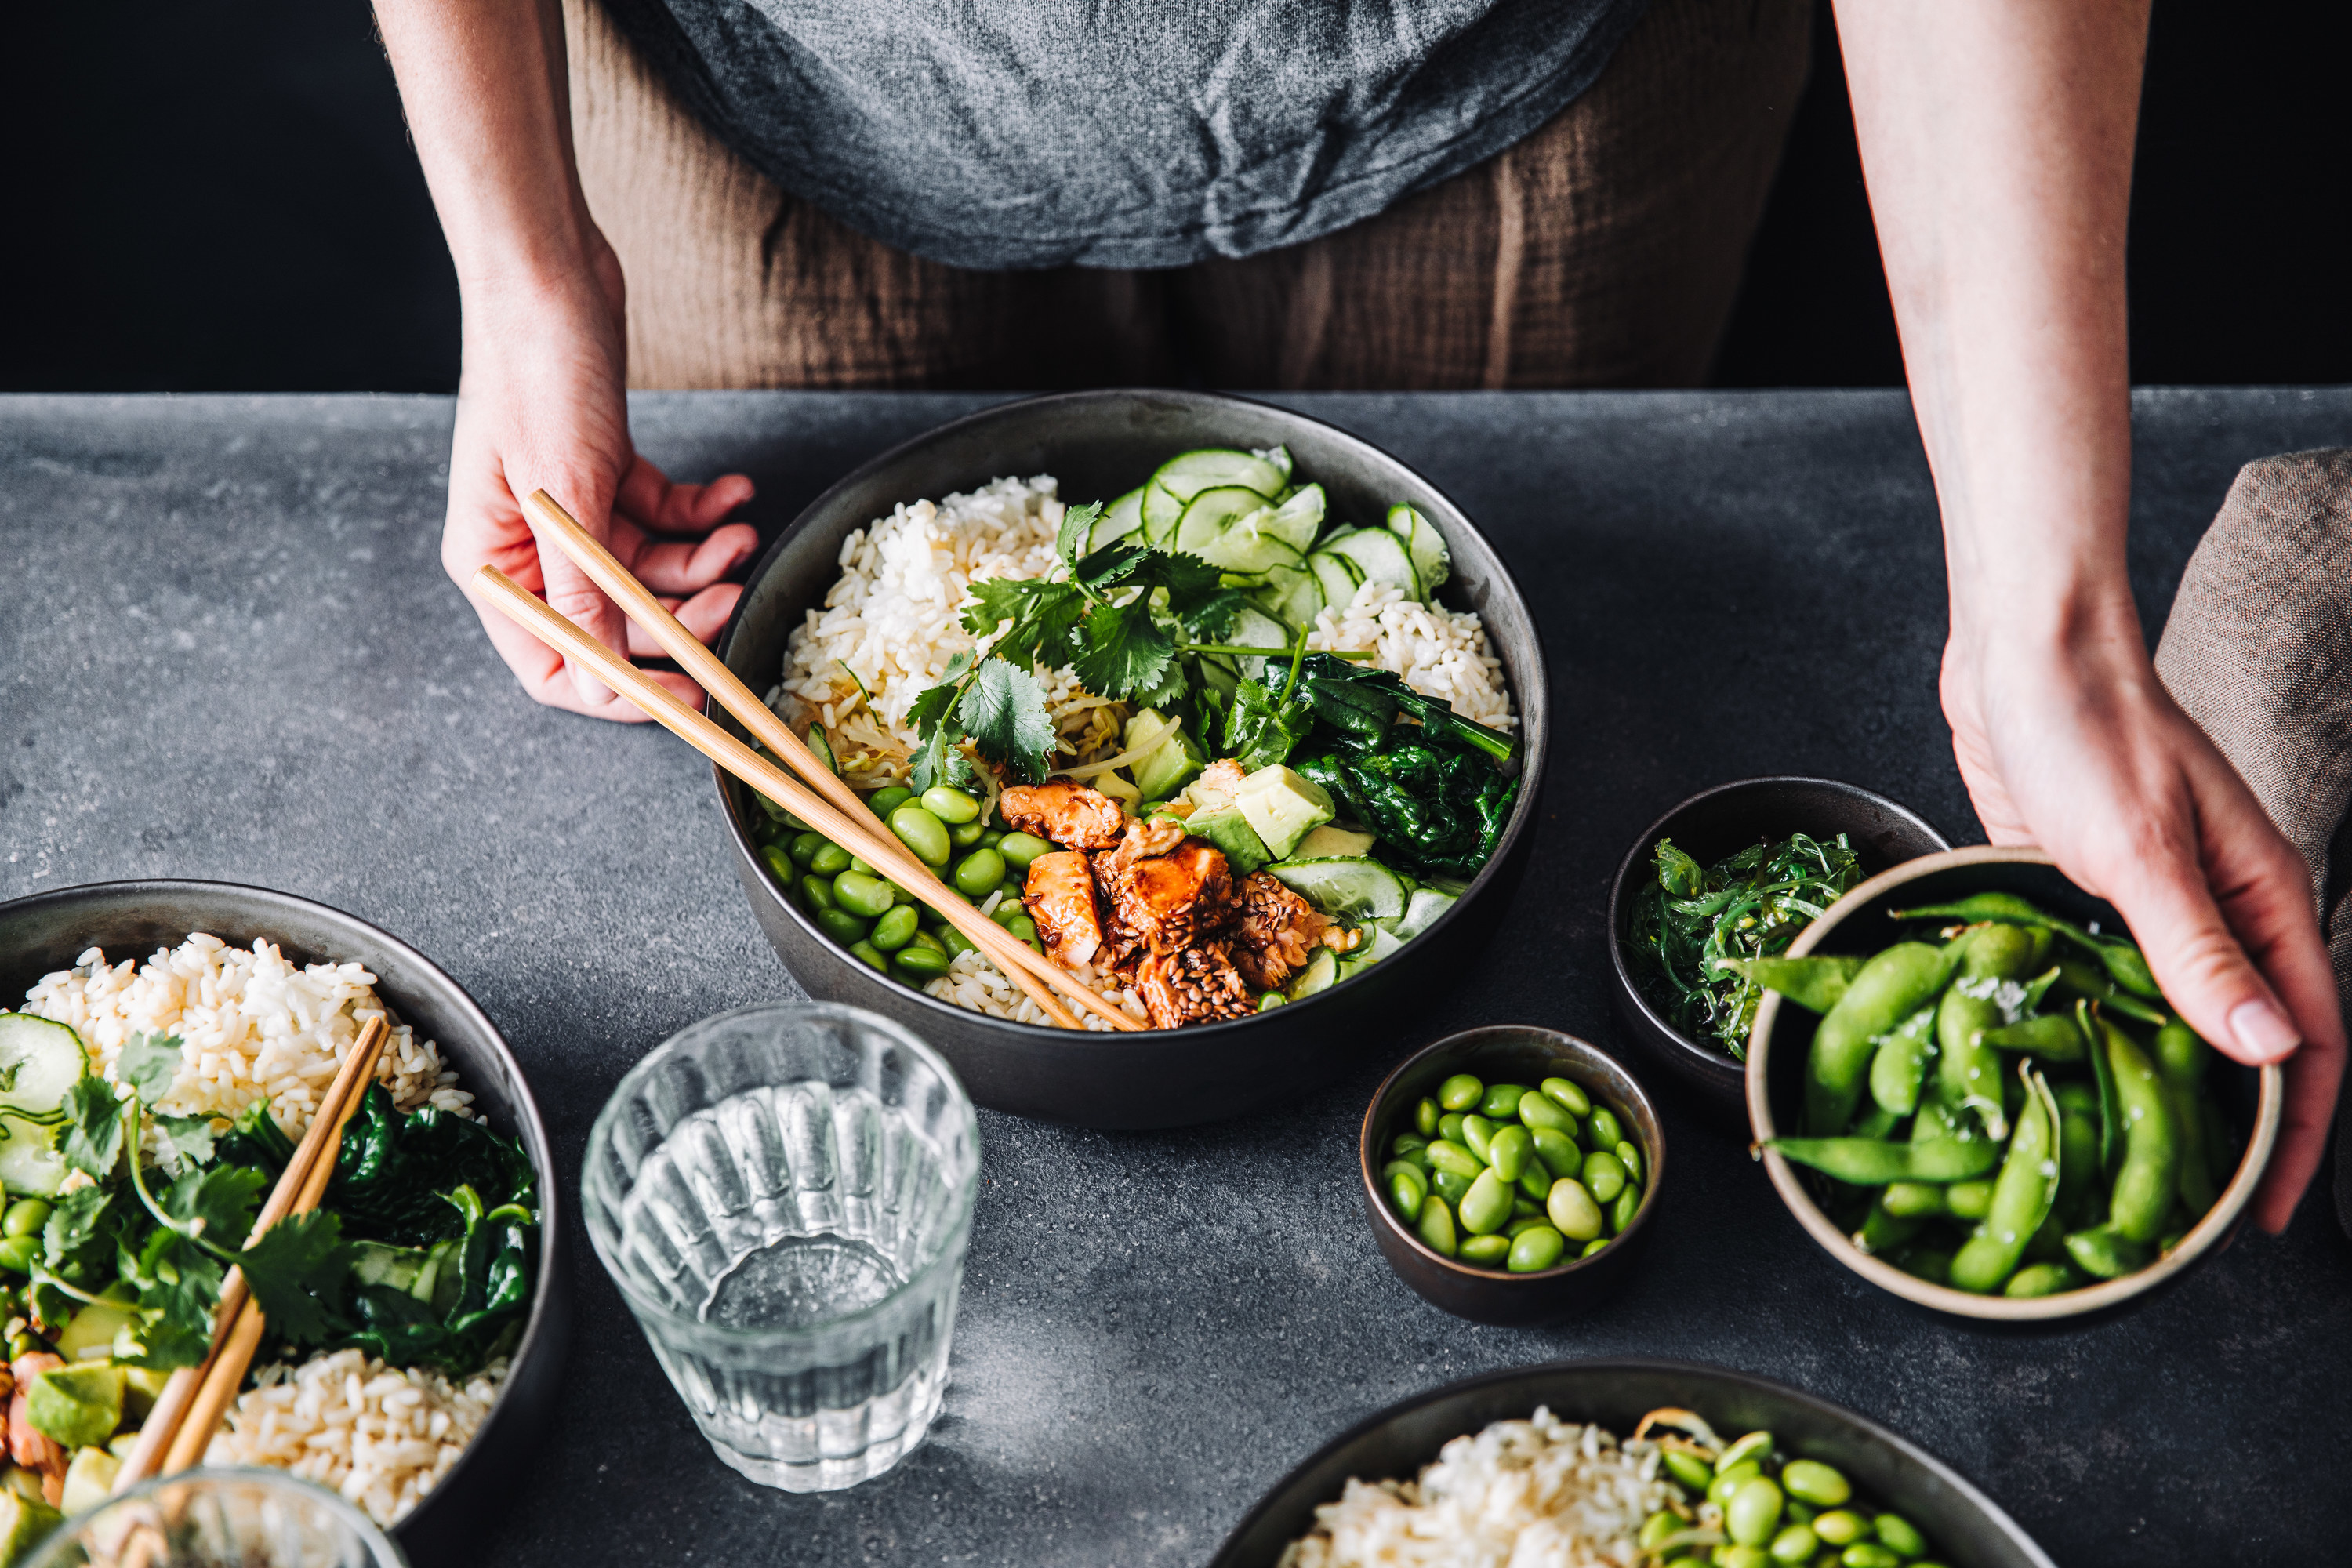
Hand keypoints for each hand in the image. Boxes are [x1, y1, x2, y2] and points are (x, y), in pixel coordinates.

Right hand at [441, 241, 756, 718]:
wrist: (549, 274)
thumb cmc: (536, 372)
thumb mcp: (566, 497)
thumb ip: (584, 594)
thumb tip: (599, 678)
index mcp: (493, 563)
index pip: (556, 665)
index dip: (624, 690)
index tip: (688, 693)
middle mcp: (528, 546)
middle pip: (614, 622)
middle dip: (681, 615)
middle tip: (736, 596)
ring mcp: (569, 510)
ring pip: (650, 571)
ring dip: (704, 559)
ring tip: (742, 532)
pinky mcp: (605, 472)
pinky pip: (663, 518)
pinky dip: (702, 513)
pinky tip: (734, 493)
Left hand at [1942, 600, 2345, 1232]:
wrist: (2020, 652)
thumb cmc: (2091, 730)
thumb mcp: (2145, 851)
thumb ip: (2200, 951)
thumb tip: (2268, 1049)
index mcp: (2259, 897)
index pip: (2304, 1039)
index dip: (2294, 1132)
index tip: (2258, 1208)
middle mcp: (2212, 909)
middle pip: (2235, 1040)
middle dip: (2221, 1124)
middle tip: (2177, 1207)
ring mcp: (2143, 904)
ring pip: (2162, 1018)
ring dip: (2147, 1083)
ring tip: (2111, 1164)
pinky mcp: (2075, 894)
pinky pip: (2094, 981)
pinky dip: (2084, 1029)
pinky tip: (2048, 1075)